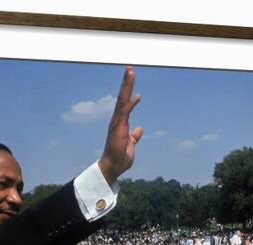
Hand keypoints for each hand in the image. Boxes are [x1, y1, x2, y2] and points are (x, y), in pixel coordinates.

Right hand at [99, 66, 142, 184]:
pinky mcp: (118, 129)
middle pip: (122, 98)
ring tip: (130, 72)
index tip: (131, 79)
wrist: (113, 167)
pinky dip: (129, 103)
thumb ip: (133, 137)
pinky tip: (135, 94)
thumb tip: (139, 130)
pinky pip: (124, 113)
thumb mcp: (130, 146)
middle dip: (126, 83)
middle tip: (129, 68)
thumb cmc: (120, 158)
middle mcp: (117, 121)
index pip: (125, 103)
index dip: (128, 91)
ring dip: (126, 87)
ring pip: (122, 101)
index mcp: (120, 123)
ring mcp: (117, 124)